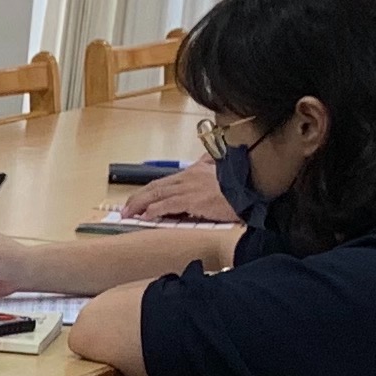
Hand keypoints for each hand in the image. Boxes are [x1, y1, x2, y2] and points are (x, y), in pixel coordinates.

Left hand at [119, 167, 239, 224]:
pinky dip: (154, 211)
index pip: (163, 182)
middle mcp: (187, 178)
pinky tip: (145, 216)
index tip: (137, 199)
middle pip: (155, 187)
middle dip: (138, 198)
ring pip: (157, 195)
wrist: (250, 188)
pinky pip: (167, 205)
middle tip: (125, 209)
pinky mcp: (193, 200)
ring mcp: (189, 188)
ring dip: (140, 205)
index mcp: (192, 172)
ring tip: (129, 214)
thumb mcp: (221, 170)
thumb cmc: (238, 183)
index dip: (147, 191)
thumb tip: (207, 160)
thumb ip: (211, 165)